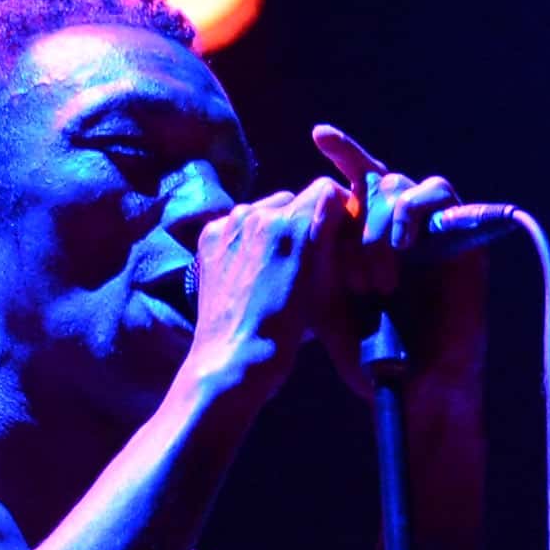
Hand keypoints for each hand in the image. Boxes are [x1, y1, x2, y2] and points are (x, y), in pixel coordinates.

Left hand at [186, 173, 358, 393]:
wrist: (234, 359)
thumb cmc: (285, 335)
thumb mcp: (326, 294)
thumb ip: (333, 251)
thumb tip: (340, 227)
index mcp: (294, 226)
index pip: (326, 190)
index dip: (337, 210)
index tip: (339, 231)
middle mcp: (259, 214)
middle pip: (294, 199)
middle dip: (305, 221)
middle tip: (309, 255)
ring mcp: (230, 224)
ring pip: (266, 209)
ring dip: (276, 229)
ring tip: (278, 266)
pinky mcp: (209, 236)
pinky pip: (238, 223)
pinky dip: (249, 238)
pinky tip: (252, 269)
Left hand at [310, 124, 487, 394]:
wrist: (416, 385)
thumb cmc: (369, 352)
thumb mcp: (326, 298)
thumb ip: (314, 255)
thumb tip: (296, 209)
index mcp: (368, 234)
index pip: (356, 178)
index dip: (343, 150)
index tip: (320, 135)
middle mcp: (400, 226)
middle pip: (374, 181)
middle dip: (355, 218)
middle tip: (352, 276)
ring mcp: (431, 229)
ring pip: (400, 185)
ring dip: (379, 224)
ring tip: (374, 279)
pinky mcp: (462, 236)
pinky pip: (436, 193)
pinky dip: (412, 211)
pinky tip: (402, 244)